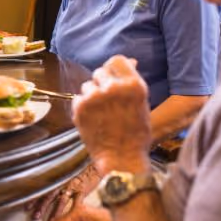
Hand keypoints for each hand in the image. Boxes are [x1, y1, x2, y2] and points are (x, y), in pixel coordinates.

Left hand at [27, 163, 100, 220]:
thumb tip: (43, 186)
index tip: (26, 207)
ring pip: (62, 200)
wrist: (92, 162)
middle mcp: (61, 182)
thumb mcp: (63, 171)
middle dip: (41, 207)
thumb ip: (53, 178)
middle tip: (35, 217)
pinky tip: (70, 218)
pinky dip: (74, 210)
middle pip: (49, 196)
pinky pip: (77, 202)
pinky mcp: (82, 190)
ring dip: (56, 211)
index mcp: (55, 178)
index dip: (33, 198)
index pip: (41, 189)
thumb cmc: (76, 167)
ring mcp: (72, 186)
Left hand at [73, 55, 152, 175]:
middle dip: (102, 84)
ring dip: (92, 96)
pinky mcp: (80, 107)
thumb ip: (131, 81)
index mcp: (134, 85)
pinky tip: (93, 120)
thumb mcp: (142, 103)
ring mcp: (95, 97)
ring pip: (87, 85)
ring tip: (102, 113)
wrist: (122, 159)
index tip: (113, 80)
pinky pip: (78, 98)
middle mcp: (114, 88)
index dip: (113, 70)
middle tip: (108, 102)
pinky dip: (82, 107)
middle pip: (99, 71)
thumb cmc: (136, 133)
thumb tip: (130, 61)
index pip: (116, 60)